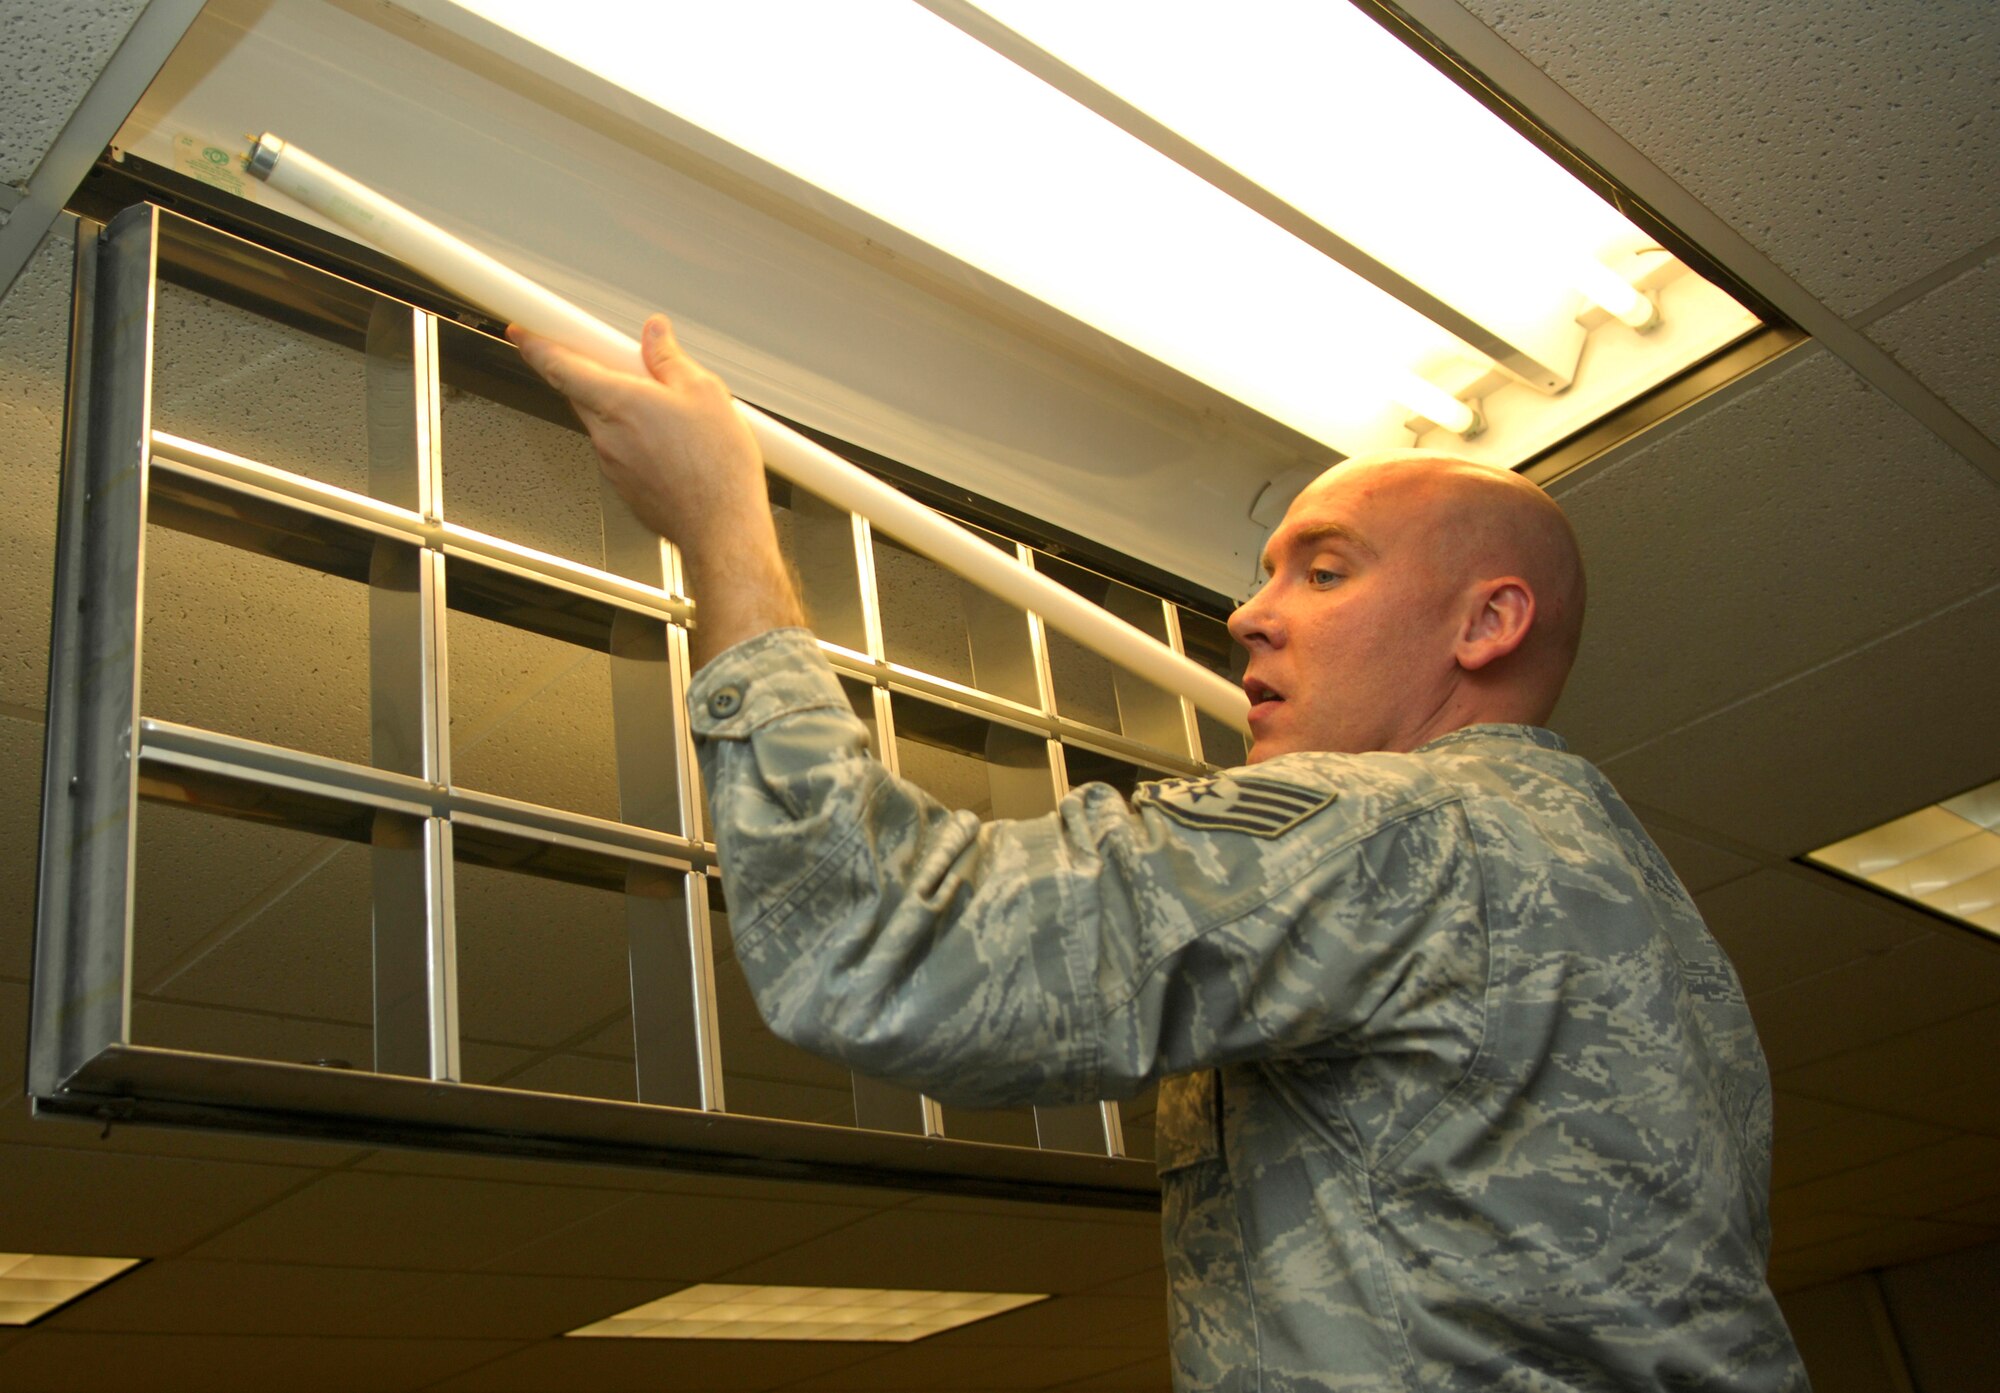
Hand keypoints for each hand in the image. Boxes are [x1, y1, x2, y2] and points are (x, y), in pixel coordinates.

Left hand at [507, 315, 762, 553]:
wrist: (720, 527)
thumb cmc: (716, 469)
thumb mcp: (704, 393)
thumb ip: (670, 358)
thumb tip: (655, 335)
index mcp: (619, 402)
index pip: (560, 366)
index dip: (535, 346)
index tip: (522, 334)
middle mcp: (606, 434)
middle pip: (580, 392)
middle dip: (594, 374)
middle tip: (622, 365)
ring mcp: (611, 463)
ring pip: (601, 422)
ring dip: (619, 409)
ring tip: (665, 412)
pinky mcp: (622, 486)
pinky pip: (616, 450)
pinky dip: (632, 439)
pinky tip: (668, 444)